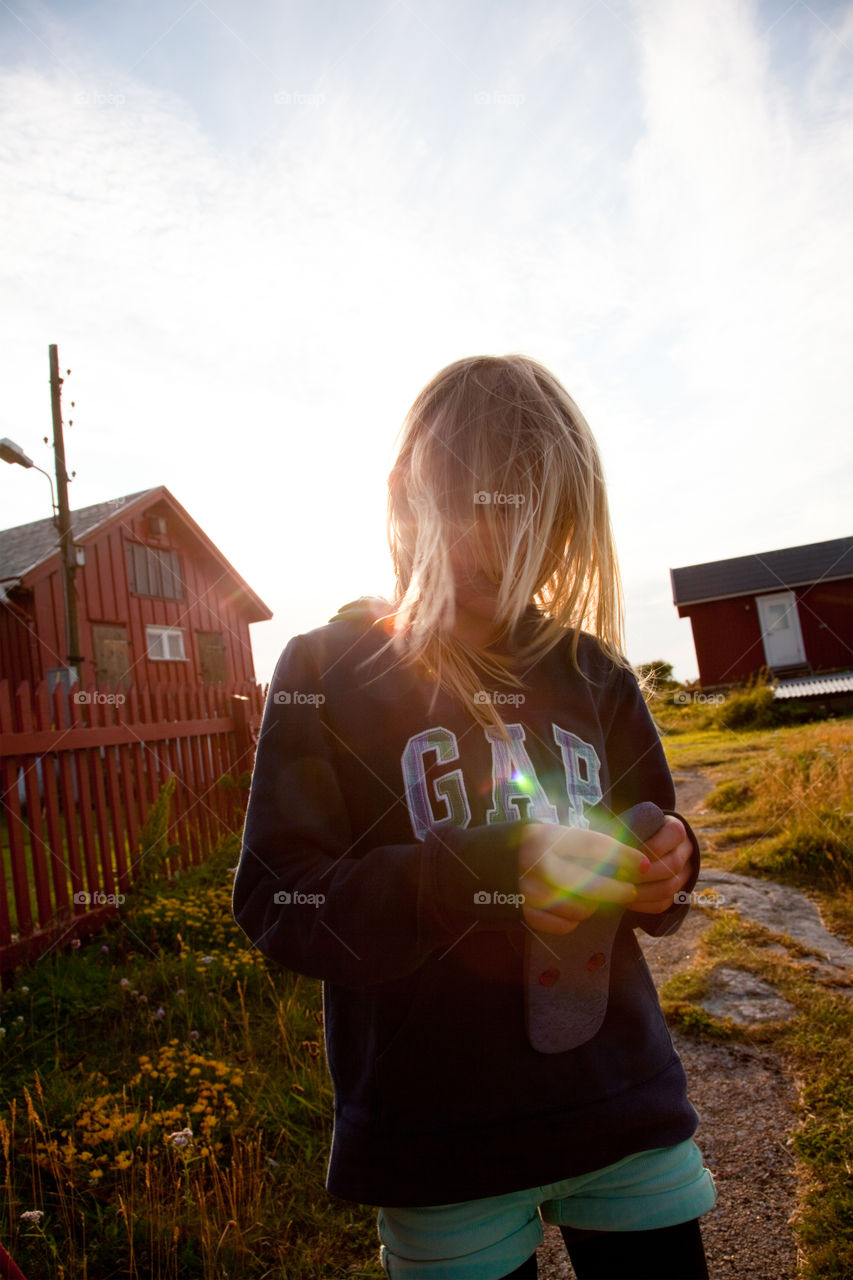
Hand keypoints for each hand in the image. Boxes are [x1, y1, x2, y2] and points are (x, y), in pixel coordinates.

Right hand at [518, 824, 648, 935]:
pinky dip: (573, 920)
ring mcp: (530, 893)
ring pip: (581, 908)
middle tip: (630, 890)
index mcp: (544, 837)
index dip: (623, 856)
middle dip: (618, 890)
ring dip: (593, 905)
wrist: (472, 868)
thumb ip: (577, 842)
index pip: (594, 847)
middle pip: (592, 884)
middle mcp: (537, 865)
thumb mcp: (542, 832)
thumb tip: (622, 856)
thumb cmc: (516, 846)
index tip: (642, 863)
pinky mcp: (525, 915)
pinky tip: (569, 908)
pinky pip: (564, 925)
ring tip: (590, 897)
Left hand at [628, 816, 693, 913]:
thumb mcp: (631, 824)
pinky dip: (643, 904)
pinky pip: (664, 903)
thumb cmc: (630, 831)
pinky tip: (625, 901)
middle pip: (672, 865)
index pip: (673, 835)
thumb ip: (625, 829)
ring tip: (620, 889)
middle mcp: (685, 851)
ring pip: (669, 887)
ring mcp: (684, 874)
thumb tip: (609, 840)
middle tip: (620, 875)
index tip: (627, 852)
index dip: (651, 846)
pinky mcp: (676, 893)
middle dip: (644, 873)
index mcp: (675, 829)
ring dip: (642, 891)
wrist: (640, 847)